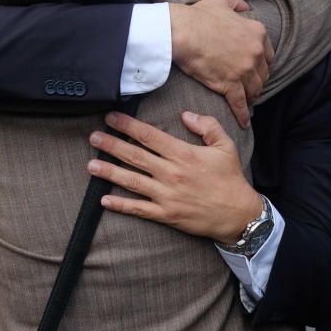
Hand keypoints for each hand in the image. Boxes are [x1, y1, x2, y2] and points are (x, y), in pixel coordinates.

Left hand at [88, 110, 261, 243]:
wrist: (239, 215)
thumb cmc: (231, 179)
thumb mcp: (225, 146)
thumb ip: (207, 126)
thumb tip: (185, 115)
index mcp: (183, 154)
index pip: (149, 136)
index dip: (127, 125)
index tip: (111, 118)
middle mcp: (171, 173)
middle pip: (134, 156)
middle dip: (111, 145)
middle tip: (93, 137)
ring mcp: (166, 196)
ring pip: (131, 181)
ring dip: (109, 172)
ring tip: (90, 165)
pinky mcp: (166, 215)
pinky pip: (139, 209)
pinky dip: (121, 205)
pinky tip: (104, 199)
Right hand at [169, 0, 272, 128]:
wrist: (182, 32)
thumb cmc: (198, 16)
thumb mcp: (221, 1)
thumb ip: (236, 1)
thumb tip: (244, 5)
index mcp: (257, 33)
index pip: (267, 55)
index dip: (261, 64)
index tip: (255, 69)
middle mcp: (255, 52)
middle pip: (263, 74)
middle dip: (257, 81)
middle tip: (250, 86)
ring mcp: (244, 70)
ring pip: (255, 90)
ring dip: (251, 97)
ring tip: (246, 101)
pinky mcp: (230, 84)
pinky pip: (241, 104)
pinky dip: (243, 114)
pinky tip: (243, 122)